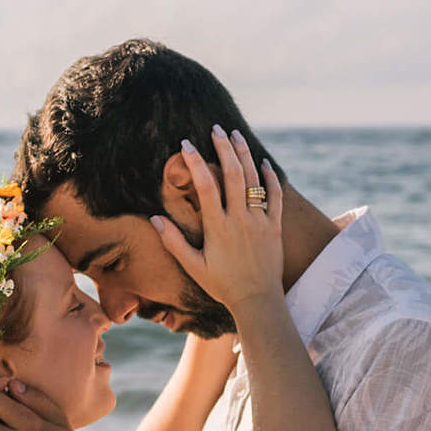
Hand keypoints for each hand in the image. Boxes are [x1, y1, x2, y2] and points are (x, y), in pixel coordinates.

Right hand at [150, 129, 282, 316]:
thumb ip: (174, 242)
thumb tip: (155, 220)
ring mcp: (260, 221)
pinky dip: (269, 177)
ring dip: (245, 154)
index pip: (205, 185)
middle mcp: (240, 219)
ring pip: (253, 179)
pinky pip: (275, 195)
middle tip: (216, 129)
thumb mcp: (194, 267)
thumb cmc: (222, 286)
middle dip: (224, 147)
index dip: (195, 162)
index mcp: (218, 227)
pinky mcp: (275, 227)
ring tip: (236, 135)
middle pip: (233, 173)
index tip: (186, 144)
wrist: (258, 301)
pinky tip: (262, 163)